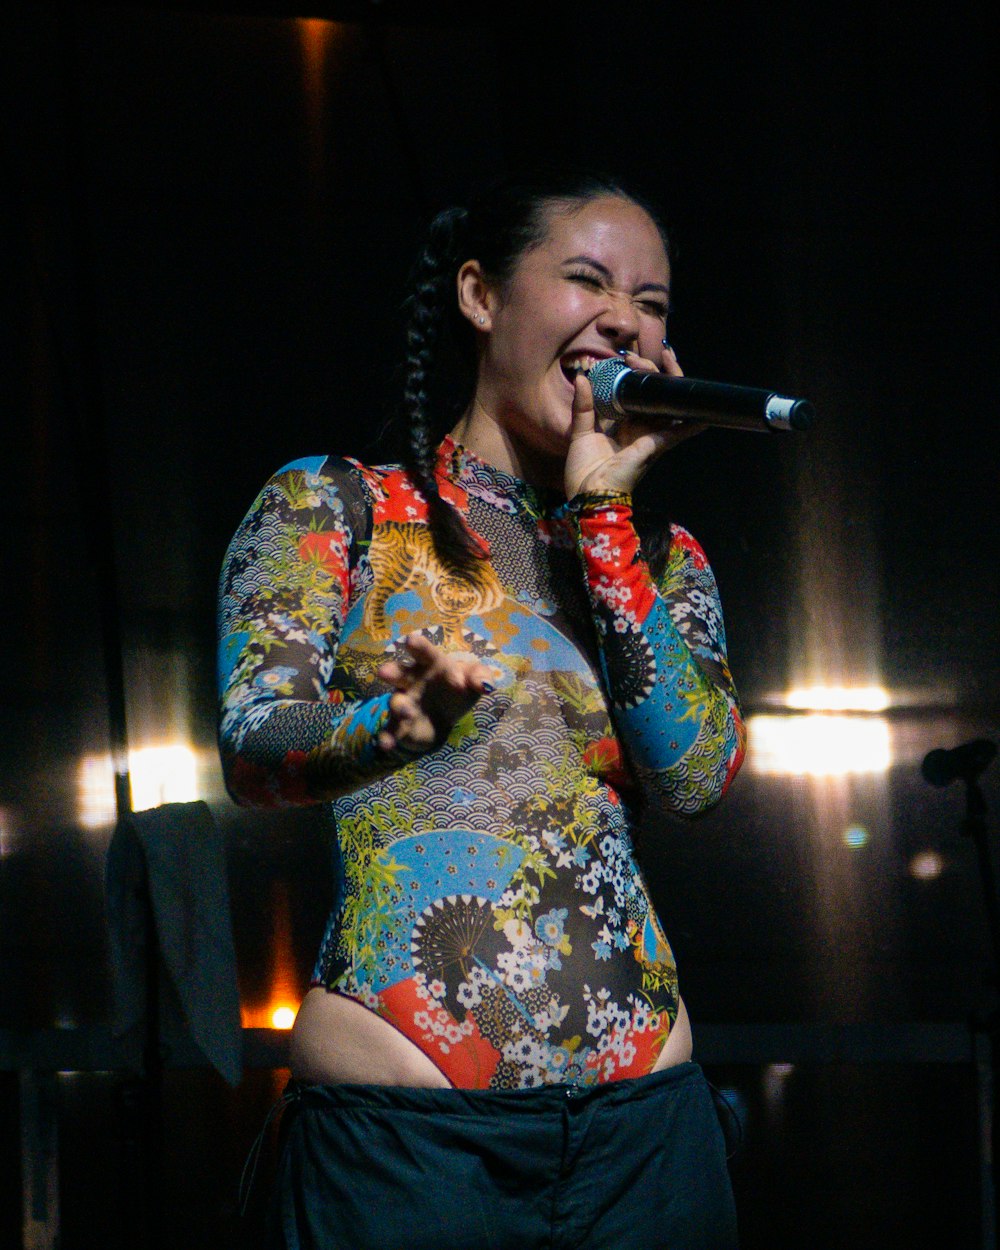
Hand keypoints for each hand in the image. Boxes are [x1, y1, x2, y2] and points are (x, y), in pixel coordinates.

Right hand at [376, 632, 494, 753]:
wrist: (445, 713)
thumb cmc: (459, 684)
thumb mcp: (474, 678)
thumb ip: (481, 677)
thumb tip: (485, 686)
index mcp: (430, 663)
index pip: (424, 652)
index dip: (419, 646)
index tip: (411, 641)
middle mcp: (411, 681)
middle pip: (400, 673)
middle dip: (392, 672)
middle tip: (383, 672)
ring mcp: (404, 703)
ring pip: (397, 702)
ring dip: (399, 706)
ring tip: (406, 711)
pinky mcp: (401, 725)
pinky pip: (392, 731)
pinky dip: (387, 737)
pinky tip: (386, 744)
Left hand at [563, 344, 704, 498]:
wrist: (588, 495)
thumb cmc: (584, 470)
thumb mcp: (580, 431)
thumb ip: (583, 405)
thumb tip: (583, 376)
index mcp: (623, 424)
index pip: (637, 395)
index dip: (638, 375)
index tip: (628, 357)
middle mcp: (639, 428)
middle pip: (654, 396)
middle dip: (653, 371)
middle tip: (641, 356)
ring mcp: (648, 437)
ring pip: (667, 406)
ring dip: (669, 382)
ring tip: (666, 360)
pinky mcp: (653, 446)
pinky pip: (677, 433)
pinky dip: (691, 425)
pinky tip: (705, 415)